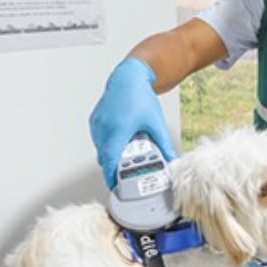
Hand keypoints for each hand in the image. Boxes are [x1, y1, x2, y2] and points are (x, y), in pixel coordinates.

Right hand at [88, 57, 176, 187]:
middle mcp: (104, 128)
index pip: (110, 161)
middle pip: (106, 158)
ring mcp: (97, 124)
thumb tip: (172, 160)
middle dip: (116, 168)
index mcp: (118, 130)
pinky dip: (108, 146)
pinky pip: (99, 141)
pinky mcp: (95, 122)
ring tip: (128, 156)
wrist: (128, 78)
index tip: (117, 188)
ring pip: (102, 150)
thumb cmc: (139, 96)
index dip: (112, 177)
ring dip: (112, 156)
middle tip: (129, 173)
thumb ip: (164, 144)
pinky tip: (121, 143)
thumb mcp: (156, 123)